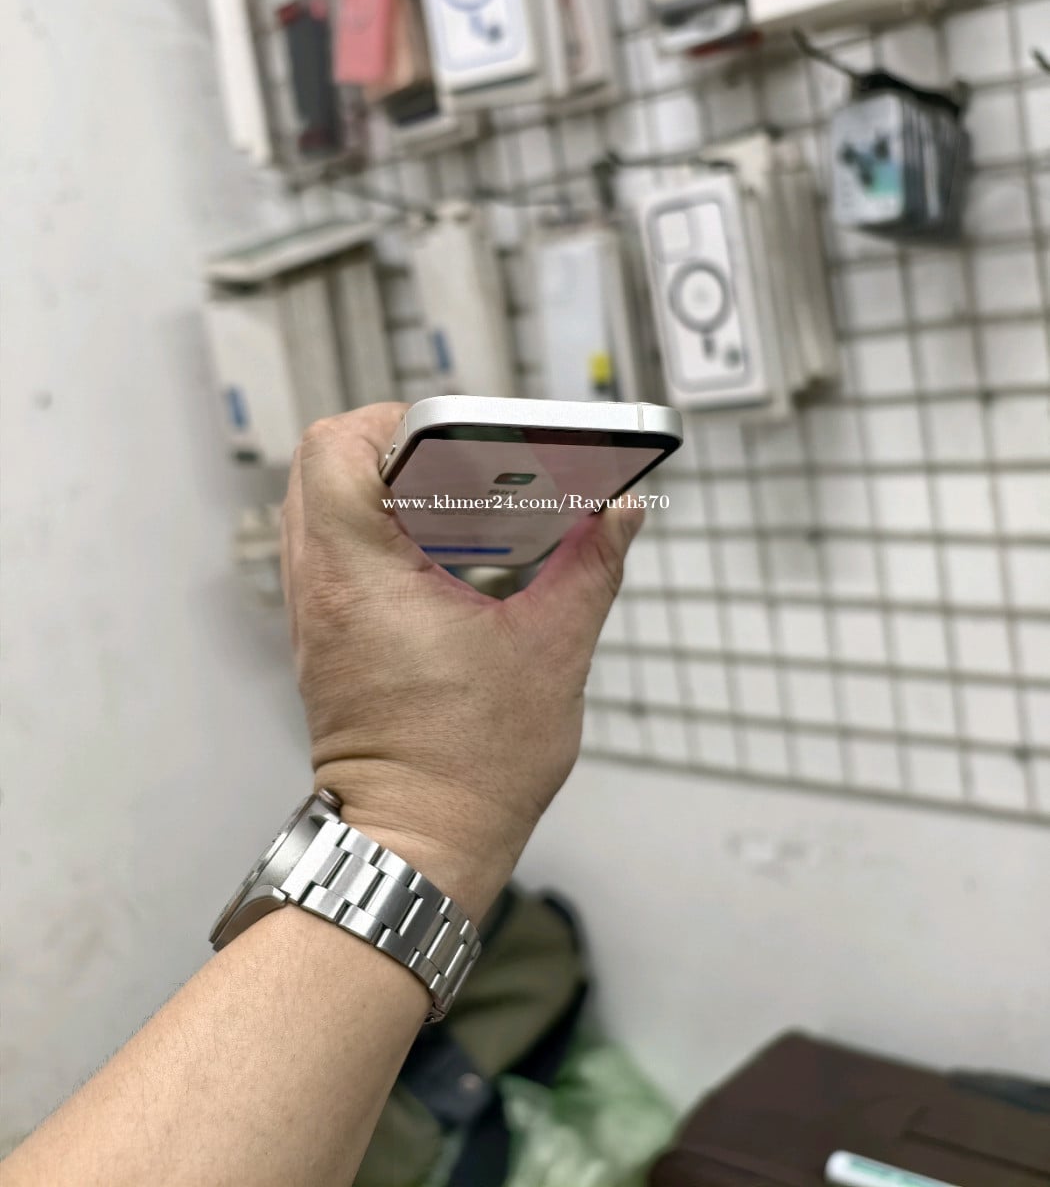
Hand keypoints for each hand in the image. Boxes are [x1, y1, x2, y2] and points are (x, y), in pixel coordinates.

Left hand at [280, 404, 643, 923]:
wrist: (417, 846)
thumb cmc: (473, 766)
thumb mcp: (552, 652)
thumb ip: (591, 566)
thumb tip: (623, 511)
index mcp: (361, 576)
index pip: (339, 448)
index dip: (398, 421)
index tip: (460, 437)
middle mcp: (320, 587)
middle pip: (318, 463)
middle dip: (388, 443)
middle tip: (456, 459)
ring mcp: (311, 613)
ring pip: (315, 504)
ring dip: (375, 485)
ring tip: (450, 501)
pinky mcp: (320, 638)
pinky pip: (326, 550)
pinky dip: (370, 529)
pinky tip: (435, 554)